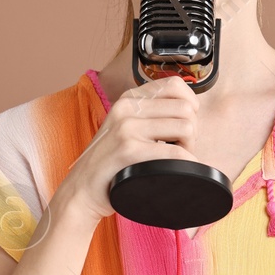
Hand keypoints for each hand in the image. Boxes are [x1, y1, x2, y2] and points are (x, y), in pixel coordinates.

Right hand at [58, 75, 199, 223]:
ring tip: (176, 160)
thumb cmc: (111, 162)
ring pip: (185, 127)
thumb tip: (189, 112)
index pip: (174, 85)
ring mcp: (126, 127)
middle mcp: (127, 107)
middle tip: (181, 149)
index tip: (186, 124)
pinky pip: (174, 153)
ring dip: (190, 148)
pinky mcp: (128, 150)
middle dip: (192, 131)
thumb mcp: (126, 127)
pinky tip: (182, 172)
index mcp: (129, 98)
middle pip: (185, 108)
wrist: (81, 189)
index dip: (190, 104)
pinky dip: (187, 164)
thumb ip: (150, 115)